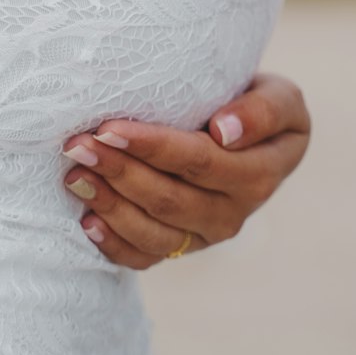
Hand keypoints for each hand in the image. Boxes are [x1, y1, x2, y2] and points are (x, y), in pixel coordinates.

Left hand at [61, 74, 310, 269]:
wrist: (252, 134)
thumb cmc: (260, 106)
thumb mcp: (281, 97)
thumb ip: (263, 112)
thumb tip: (224, 132)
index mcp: (259, 175)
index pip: (199, 161)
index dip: (153, 146)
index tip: (110, 127)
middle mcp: (232, 214)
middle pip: (168, 198)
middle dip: (119, 171)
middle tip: (77, 145)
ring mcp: (205, 236)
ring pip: (153, 232)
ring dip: (109, 204)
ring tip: (74, 174)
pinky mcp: (182, 247)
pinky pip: (145, 257)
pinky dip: (114, 244)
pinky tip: (87, 220)